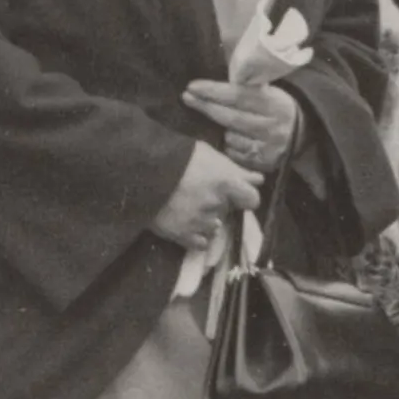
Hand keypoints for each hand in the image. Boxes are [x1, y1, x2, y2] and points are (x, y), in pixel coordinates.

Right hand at [149, 139, 263, 246]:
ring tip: (189, 207)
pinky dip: (196, 235)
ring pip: (214, 227)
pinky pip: (200, 243)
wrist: (141, 171)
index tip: (238, 193)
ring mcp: (200, 223)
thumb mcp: (209, 155)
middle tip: (202, 193)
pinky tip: (186, 223)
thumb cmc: (177, 156)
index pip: (252, 199)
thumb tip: (258, 179)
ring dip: (207, 220)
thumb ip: (235, 169)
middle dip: (219, 204)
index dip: (247, 196)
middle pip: (227, 210)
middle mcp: (217, 206)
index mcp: (226, 184)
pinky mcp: (183, 236)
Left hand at [181, 77, 300, 175]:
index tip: (192, 86)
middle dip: (205, 107)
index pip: (237, 96)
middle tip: (186, 98)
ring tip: (227, 124)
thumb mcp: (268, 92)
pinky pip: (234, 154)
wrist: (303, 132)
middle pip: (230, 117)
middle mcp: (272, 126)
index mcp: (274, 103)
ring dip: (222, 130)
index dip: (213, 91)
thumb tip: (212, 84)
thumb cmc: (275, 107)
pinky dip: (229, 145)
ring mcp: (268, 147)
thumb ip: (245, 88)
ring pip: (230, 137)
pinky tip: (235, 139)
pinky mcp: (263, 163)